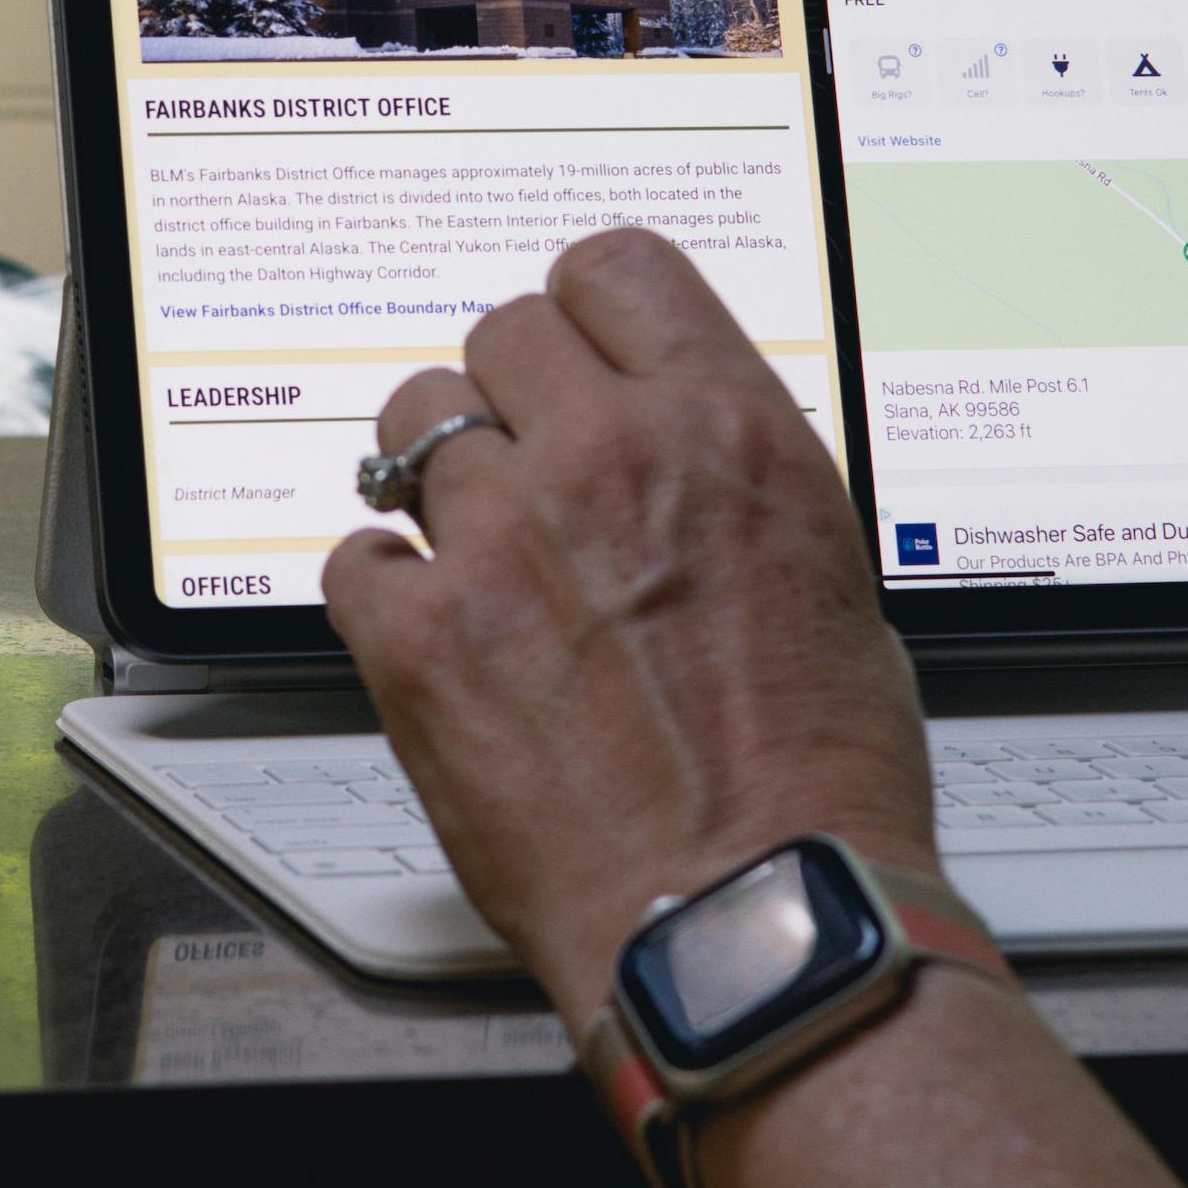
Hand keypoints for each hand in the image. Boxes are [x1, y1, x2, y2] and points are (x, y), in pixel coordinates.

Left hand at [321, 227, 935, 1022]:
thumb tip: (695, 471)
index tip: (578, 346)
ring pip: (412, 427)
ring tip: (474, 545)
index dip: (587, 308)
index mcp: (725, 429)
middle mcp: (607, 462)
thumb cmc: (820, 783)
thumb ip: (742, 489)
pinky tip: (429, 630)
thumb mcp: (834, 579)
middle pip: (500, 335)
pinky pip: (353, 557)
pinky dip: (381, 588)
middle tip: (527, 460)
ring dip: (438, 476)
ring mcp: (501, 546)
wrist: (754, 919)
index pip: (613, 268)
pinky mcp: (419, 644)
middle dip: (511, 394)